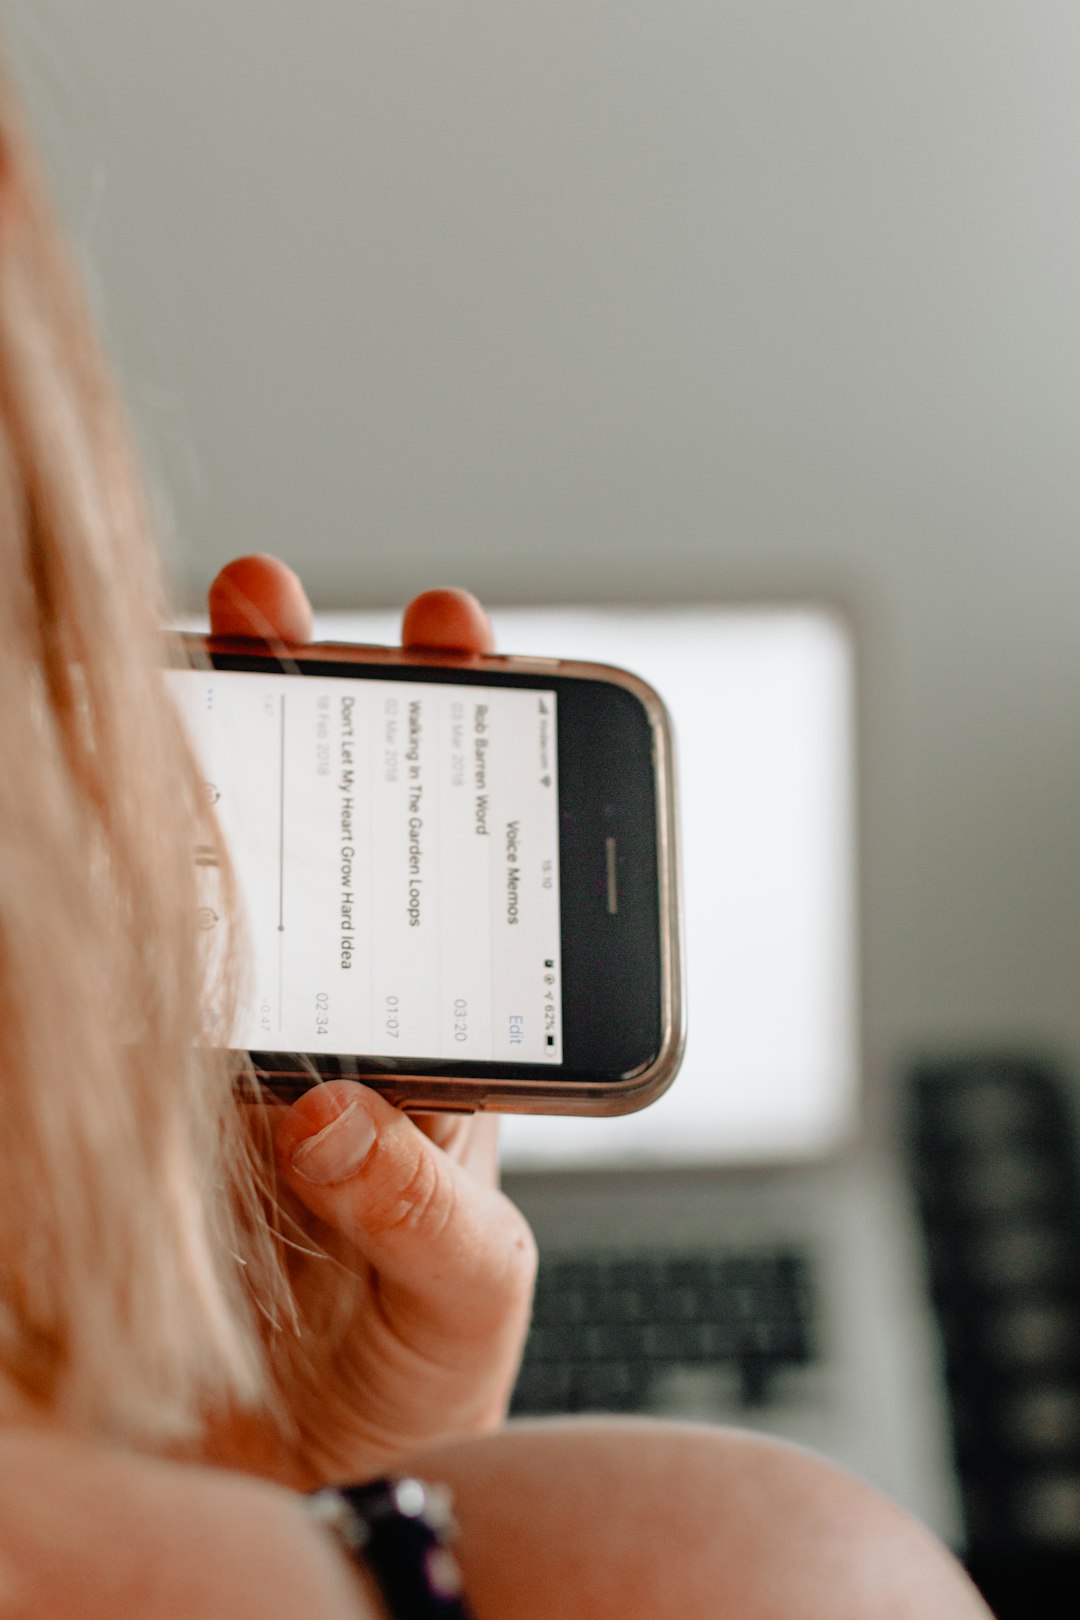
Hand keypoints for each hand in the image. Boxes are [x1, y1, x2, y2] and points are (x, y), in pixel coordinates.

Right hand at [201, 556, 536, 1489]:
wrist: (297, 1455)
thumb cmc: (409, 1366)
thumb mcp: (464, 1292)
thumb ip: (427, 1214)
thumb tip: (344, 1115)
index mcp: (446, 1038)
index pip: (458, 863)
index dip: (464, 743)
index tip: (459, 640)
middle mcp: (345, 1015)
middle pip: (338, 834)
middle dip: (318, 703)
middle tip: (280, 610)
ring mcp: (246, 1039)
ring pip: (231, 875)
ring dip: (211, 761)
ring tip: (189, 658)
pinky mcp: (161, 1088)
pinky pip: (146, 973)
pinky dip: (124, 892)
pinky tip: (103, 810)